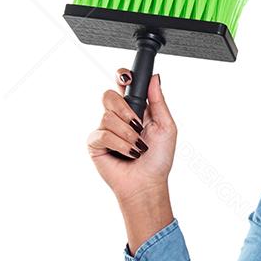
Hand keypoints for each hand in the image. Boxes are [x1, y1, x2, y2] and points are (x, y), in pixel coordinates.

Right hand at [87, 68, 177, 204]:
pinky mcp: (95, 143)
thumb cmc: (159, 159)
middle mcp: (117, 117)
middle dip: (126, 110)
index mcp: (134, 109)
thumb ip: (158, 101)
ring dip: (128, 134)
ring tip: (138, 148)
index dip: (122, 76)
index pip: (122, 84)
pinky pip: (103, 134)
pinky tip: (129, 154)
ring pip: (108, 116)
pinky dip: (120, 145)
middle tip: (138, 126)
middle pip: (109, 95)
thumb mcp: (166, 127)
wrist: (148, 183)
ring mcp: (104, 129)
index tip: (126, 78)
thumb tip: (155, 77)